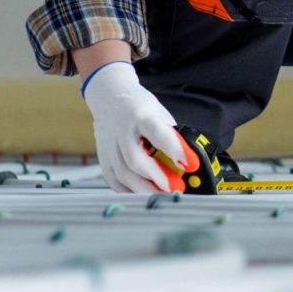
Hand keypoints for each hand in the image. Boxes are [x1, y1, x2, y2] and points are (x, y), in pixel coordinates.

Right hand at [80, 61, 198, 192]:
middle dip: (157, 177)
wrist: (109, 98)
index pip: (157, 132)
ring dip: (146, 189)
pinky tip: (145, 192)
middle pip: (135, 159)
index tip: (189, 163)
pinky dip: (131, 191)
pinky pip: (115, 181)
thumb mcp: (159, 113)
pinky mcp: (103, 159)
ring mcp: (110, 147)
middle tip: (176, 187)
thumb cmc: (139, 107)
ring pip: (124, 174)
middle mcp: (122, 132)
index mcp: (140, 116)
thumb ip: (171, 135)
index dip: (174, 149)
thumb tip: (188, 160)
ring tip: (165, 193)